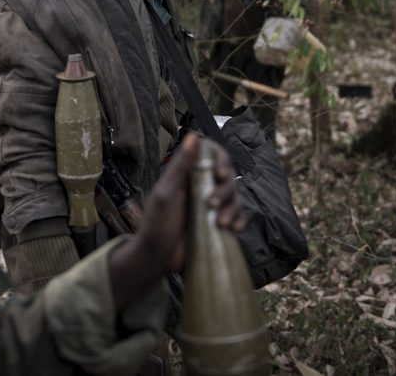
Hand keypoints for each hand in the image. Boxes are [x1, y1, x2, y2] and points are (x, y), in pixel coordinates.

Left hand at [107, 133, 244, 307]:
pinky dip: (240, 220)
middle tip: (211, 206)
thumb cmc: (155, 224)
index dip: (221, 161)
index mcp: (188, 176)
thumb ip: (180, 166)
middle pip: (227, 178)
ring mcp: (212, 206)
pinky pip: (238, 217)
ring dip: (233, 209)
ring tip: (220, 224)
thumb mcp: (166, 193)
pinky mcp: (218, 224)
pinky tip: (235, 229)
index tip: (220, 174)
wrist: (156, 259)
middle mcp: (202, 187)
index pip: (213, 156)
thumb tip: (193, 136)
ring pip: (235, 198)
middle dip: (224, 191)